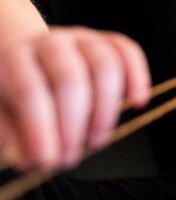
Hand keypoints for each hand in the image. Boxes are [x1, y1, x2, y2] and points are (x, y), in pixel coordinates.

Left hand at [0, 26, 150, 169]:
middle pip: (71, 77)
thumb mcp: (0, 111)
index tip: (48, 161)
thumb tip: (29, 157)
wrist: (29, 54)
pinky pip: (129, 52)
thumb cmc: (13, 87)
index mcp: (15, 56)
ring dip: (106, 110)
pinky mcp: (108, 40)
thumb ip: (10, 133)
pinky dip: (138, 77)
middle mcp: (51, 41)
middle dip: (74, 123)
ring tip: (96, 140)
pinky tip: (138, 101)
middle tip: (70, 157)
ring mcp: (83, 38)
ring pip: (105, 65)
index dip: (41, 128)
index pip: (30, 90)